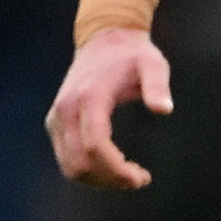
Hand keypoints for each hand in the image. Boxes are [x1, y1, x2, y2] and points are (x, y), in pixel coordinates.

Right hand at [45, 30, 171, 190]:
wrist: (103, 41)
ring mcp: (57, 118)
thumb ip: (158, 86)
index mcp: (89, 98)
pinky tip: (115, 167)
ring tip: (130, 175)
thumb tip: (164, 109)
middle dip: (110, 179)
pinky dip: (89, 171)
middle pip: (80, 162)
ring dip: (99, 179)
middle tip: (140, 179)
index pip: (95, 146)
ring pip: (70, 166)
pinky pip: (67, 158)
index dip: (116, 169)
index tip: (141, 178)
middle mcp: (66, 110)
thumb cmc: (132, 55)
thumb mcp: (153, 64)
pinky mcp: (55, 123)